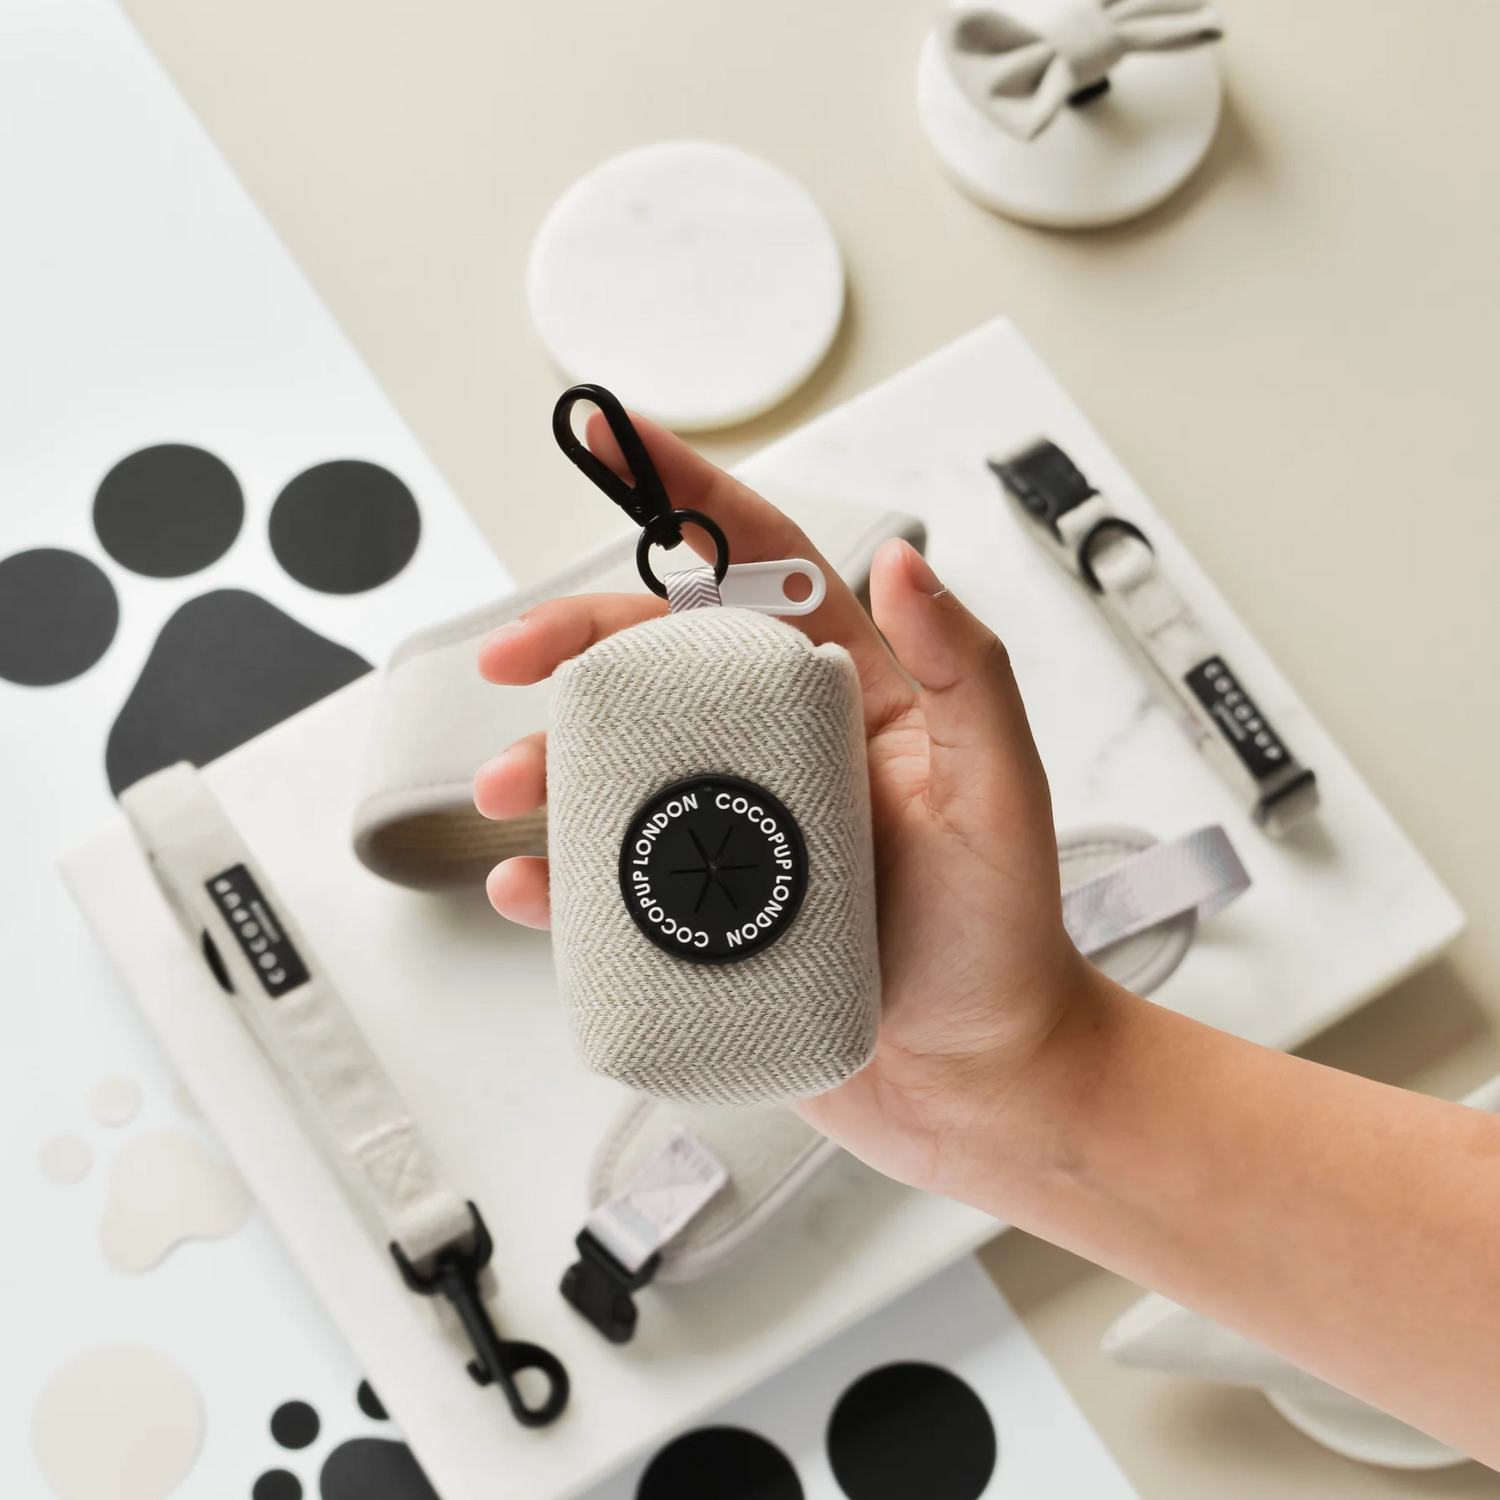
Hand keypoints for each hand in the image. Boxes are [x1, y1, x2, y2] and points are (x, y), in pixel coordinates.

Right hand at [474, 413, 1104, 1198]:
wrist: (979, 1080)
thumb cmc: (1003, 939)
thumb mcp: (1003, 793)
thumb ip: (967, 671)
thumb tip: (904, 563)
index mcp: (853, 699)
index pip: (764, 570)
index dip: (689, 495)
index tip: (614, 437)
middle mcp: (785, 751)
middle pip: (661, 663)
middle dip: (578, 643)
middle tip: (516, 656)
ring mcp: (739, 829)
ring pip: (621, 766)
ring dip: (552, 762)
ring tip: (514, 791)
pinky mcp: (707, 910)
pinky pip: (613, 875)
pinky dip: (559, 874)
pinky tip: (530, 882)